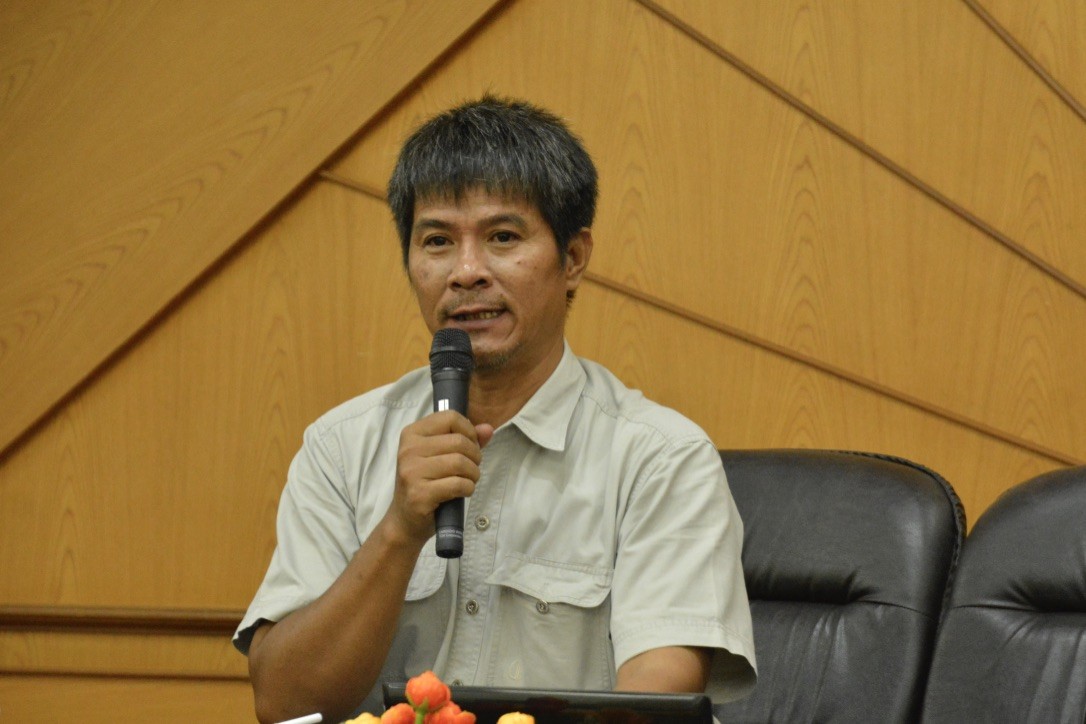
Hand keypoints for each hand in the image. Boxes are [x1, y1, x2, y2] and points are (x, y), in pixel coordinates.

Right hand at [387, 411, 493, 546]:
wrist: (405, 520)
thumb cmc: (425, 484)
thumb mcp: (441, 456)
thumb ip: (466, 440)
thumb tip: (488, 429)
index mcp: (412, 434)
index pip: (450, 417)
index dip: (468, 431)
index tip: (470, 446)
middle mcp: (408, 450)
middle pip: (459, 441)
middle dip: (474, 456)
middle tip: (471, 468)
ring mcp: (411, 472)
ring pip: (460, 462)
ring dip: (473, 474)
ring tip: (468, 480)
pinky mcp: (419, 494)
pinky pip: (458, 484)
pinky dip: (468, 488)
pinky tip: (462, 492)